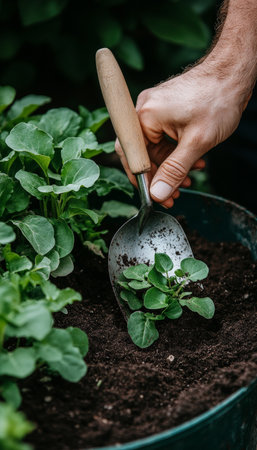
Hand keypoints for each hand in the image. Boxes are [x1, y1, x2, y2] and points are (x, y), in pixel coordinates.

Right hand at [115, 62, 248, 207]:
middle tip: (173, 195)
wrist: (233, 74)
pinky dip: (177, 153)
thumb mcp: (197, 142)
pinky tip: (194, 162)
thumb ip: (174, 170)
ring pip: (156, 148)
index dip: (142, 180)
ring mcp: (155, 110)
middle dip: (160, 175)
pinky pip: (165, 139)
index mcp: (145, 116)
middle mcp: (145, 111)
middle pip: (143, 154)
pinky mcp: (166, 110)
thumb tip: (158, 193)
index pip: (132, 156)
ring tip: (188, 180)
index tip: (155, 196)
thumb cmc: (217, 100)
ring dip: (172, 166)